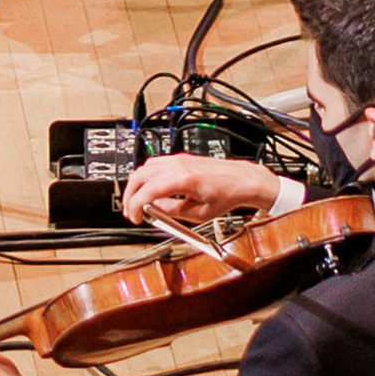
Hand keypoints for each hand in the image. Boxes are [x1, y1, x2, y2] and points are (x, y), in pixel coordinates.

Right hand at [116, 150, 298, 230]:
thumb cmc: (228, 195)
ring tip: (139, 200)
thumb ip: (172, 212)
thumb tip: (154, 211)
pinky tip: (150, 187)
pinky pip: (154, 163)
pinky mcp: (181, 159)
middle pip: (139, 177)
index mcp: (182, 180)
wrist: (244, 180)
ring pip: (143, 168)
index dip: (135, 207)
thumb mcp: (200, 213)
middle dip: (130, 196)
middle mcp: (177, 166)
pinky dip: (146, 176)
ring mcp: (178, 160)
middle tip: (131, 210)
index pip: (147, 192)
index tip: (135, 217)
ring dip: (137, 185)